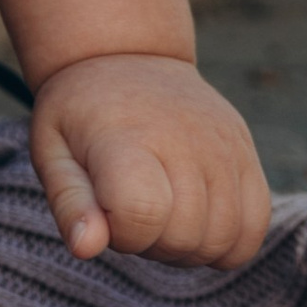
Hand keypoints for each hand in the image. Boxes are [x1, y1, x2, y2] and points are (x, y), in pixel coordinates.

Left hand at [29, 52, 272, 268]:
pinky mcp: (247, 153)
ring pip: (222, 240)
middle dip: (151, 244)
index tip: (105, 211)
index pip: (142, 214)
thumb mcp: (53, 151)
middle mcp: (186, 139)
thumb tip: (88, 248)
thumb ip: (69, 204)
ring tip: (161, 213)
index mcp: (128, 137)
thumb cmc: (81, 116)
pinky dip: (226, 243)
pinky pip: (254, 228)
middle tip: (129, 209)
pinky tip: (196, 222)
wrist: (125, 58)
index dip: (121, 233)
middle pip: (184, 236)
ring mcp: (224, 145)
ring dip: (187, 248)